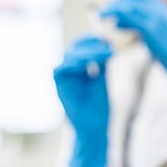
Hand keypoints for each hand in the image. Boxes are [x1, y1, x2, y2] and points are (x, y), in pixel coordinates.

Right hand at [53, 36, 112, 166]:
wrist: (95, 126)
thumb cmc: (100, 105)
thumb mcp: (102, 78)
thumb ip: (100, 61)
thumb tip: (105, 41)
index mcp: (80, 67)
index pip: (82, 46)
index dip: (93, 40)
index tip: (108, 40)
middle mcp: (69, 70)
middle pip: (74, 47)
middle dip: (90, 44)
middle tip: (107, 45)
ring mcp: (63, 77)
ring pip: (69, 55)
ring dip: (87, 53)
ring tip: (104, 54)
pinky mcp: (58, 85)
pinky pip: (61, 68)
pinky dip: (75, 64)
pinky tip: (90, 65)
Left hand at [99, 0, 166, 82]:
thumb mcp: (151, 33)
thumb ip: (135, 23)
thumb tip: (116, 20)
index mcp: (160, 6)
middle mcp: (159, 6)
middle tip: (100, 5)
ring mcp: (156, 16)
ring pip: (128, 5)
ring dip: (113, 10)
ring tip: (102, 17)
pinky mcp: (152, 27)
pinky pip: (130, 17)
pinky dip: (118, 18)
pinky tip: (111, 23)